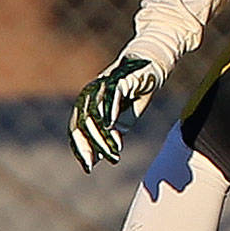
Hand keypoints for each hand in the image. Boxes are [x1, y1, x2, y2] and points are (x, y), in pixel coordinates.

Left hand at [70, 54, 164, 172]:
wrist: (151, 64)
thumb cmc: (137, 90)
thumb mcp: (126, 117)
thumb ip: (115, 132)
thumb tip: (107, 152)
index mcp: (89, 103)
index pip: (78, 128)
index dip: (81, 147)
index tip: (88, 166)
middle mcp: (91, 94)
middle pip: (81, 123)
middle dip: (86, 145)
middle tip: (93, 163)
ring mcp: (103, 86)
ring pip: (94, 113)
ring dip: (100, 135)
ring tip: (109, 151)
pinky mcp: (118, 79)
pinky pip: (110, 97)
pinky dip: (109, 111)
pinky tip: (111, 126)